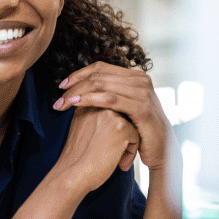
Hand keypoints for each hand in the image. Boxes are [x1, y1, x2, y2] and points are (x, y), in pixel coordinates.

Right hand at [52, 106, 139, 193]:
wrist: (72, 174)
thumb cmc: (76, 158)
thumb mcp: (80, 130)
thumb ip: (93, 120)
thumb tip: (113, 123)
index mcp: (86, 104)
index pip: (110, 113)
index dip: (109, 133)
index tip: (99, 147)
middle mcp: (97, 105)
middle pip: (121, 118)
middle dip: (120, 137)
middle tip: (109, 154)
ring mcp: (110, 114)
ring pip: (130, 127)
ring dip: (126, 145)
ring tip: (115, 160)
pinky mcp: (121, 126)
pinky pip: (136, 137)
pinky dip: (131, 152)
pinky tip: (119, 163)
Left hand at [53, 62, 173, 170]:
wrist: (160, 151)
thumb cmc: (138, 130)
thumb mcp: (123, 108)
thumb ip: (108, 93)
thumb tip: (80, 86)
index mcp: (135, 76)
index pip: (100, 67)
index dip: (78, 75)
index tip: (61, 86)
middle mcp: (141, 80)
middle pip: (98, 75)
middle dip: (74, 85)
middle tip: (58, 98)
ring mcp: (143, 93)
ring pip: (102, 84)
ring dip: (78, 93)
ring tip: (62, 103)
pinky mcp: (142, 108)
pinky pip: (111, 99)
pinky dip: (90, 99)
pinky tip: (76, 105)